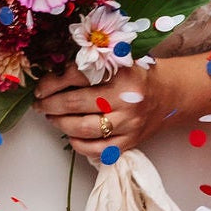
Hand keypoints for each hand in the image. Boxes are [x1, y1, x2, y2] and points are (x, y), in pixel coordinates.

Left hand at [34, 63, 166, 159]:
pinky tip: (70, 135)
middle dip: (50, 105)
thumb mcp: (117, 60)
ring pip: (84, 128)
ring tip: (51, 117)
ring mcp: (129, 123)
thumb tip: (52, 75)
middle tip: (39, 104)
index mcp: (119, 74)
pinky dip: (79, 145)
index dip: (51, 83)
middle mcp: (125, 100)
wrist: (170, 94)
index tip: (40, 88)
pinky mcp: (131, 141)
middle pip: (76, 103)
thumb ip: (90, 66)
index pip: (76, 76)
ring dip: (61, 123)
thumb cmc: (137, 75)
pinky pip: (99, 150)